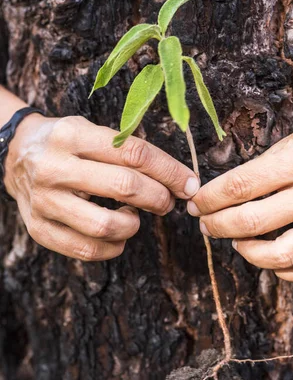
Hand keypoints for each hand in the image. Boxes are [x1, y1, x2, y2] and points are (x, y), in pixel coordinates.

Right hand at [5, 114, 198, 260]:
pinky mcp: (39, 229)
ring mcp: (43, 201)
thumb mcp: (91, 130)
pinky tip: (117, 236)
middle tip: (168, 202)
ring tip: (133, 217)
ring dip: (134, 226)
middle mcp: (54, 167)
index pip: (133, 153)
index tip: (189, 184)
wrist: (15, 156)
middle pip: (124, 187)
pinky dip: (113, 247)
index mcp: (72, 135)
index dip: (169, 171)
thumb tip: (179, 180)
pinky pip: (86, 250)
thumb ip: (128, 149)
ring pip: (105, 226)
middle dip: (159, 198)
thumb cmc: (66, 144)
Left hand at [188, 92, 292, 281]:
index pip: (239, 187)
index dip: (209, 199)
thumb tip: (222, 197)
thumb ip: (261, 170)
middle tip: (206, 224)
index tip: (197, 203)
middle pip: (251, 222)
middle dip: (217, 225)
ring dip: (247, 252)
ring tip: (236, 242)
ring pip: (280, 255)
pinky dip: (284, 271)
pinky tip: (269, 260)